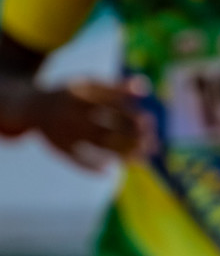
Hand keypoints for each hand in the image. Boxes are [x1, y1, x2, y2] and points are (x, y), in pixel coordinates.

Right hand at [31, 78, 155, 170]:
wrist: (31, 106)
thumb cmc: (72, 95)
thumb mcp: (90, 85)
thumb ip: (117, 87)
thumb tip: (145, 86)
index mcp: (82, 93)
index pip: (113, 105)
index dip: (132, 114)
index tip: (150, 122)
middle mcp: (71, 112)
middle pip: (107, 126)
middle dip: (131, 136)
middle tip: (152, 144)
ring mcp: (63, 130)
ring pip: (97, 143)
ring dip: (121, 152)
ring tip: (142, 158)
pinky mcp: (57, 146)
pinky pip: (75, 158)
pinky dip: (90, 166)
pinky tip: (109, 171)